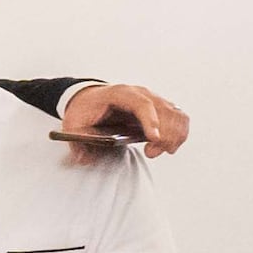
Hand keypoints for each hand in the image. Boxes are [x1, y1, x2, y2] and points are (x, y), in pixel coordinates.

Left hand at [60, 82, 186, 157]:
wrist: (90, 100)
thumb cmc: (84, 110)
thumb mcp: (73, 123)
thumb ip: (77, 141)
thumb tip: (82, 159)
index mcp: (120, 93)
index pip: (141, 103)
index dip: (150, 120)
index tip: (154, 138)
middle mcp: (141, 93)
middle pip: (163, 110)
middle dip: (163, 134)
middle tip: (151, 153)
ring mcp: (153, 99)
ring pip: (175, 114)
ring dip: (174, 135)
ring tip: (160, 151)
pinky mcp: (160, 109)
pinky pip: (179, 119)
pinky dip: (179, 133)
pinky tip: (169, 147)